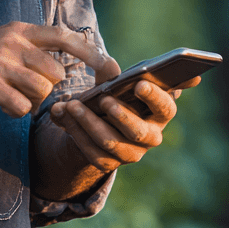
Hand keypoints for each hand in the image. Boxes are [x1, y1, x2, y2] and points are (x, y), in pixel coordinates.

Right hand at [0, 21, 119, 118]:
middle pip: (54, 72)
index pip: (64, 37)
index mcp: (18, 31)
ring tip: (12, 96)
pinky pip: (21, 106)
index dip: (89, 52)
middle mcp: (12, 43)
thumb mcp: (2, 45)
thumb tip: (65, 64)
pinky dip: (15, 111)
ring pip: (41, 90)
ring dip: (31, 101)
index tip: (109, 66)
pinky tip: (1, 105)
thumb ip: (31, 49)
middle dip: (47, 89)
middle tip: (25, 90)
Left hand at [49, 76, 201, 172]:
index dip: (155, 97)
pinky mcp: (109, 164)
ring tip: (71, 105)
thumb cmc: (112, 96)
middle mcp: (150, 137)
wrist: (93, 123)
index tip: (139, 84)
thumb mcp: (113, 84)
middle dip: (120, 115)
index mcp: (159, 114)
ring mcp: (131, 153)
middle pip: (138, 131)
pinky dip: (75, 132)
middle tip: (104, 99)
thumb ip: (110, 74)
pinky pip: (92, 151)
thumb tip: (104, 64)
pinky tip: (63, 116)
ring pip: (111, 142)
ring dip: (88, 122)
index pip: (166, 108)